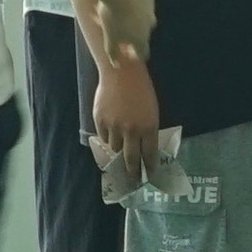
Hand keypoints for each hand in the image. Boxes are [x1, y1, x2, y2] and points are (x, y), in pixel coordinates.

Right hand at [92, 49, 160, 170]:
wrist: (121, 72)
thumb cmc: (141, 89)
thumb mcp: (151, 110)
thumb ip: (147, 129)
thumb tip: (143, 148)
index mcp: (148, 127)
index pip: (149, 154)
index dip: (149, 166)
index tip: (149, 174)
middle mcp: (131, 130)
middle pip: (131, 159)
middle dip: (132, 171)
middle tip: (133, 179)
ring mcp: (114, 127)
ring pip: (115, 149)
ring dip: (118, 150)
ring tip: (119, 149)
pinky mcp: (100, 121)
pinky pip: (103, 137)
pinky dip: (107, 138)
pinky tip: (109, 133)